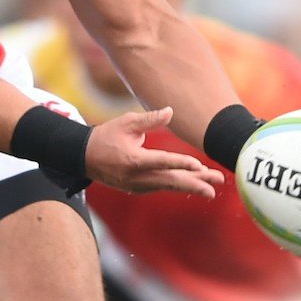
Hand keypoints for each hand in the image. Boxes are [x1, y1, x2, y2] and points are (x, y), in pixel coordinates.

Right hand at [85, 107, 224, 198]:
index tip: (199, 165)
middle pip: (171, 181)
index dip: (181, 164)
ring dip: (192, 185)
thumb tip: (171, 111)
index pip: (161, 162)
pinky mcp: (139, 189)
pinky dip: (179, 185)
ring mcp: (138, 186)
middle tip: (217, 184)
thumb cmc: (107, 136)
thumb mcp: (126, 122)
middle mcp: (137, 178)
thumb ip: (150, 119)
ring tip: (213, 187)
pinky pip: (163, 187)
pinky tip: (195, 183)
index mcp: (133, 160)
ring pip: (169, 186)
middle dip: (196, 183)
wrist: (84, 157)